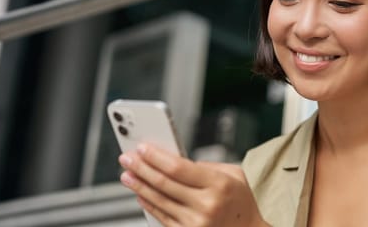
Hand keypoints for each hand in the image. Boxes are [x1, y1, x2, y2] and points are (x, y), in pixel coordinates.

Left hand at [119, 144, 267, 226]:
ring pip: (159, 201)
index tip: (141, 148)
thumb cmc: (240, 202)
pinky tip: (140, 194)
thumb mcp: (233, 175)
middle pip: (163, 183)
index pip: (177, 168)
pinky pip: (162, 217)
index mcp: (219, 184)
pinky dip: (148, 204)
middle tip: (127, 158)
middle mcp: (206, 205)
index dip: (155, 157)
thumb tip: (174, 158)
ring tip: (127, 175)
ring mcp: (196, 223)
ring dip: (139, 186)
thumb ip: (205, 165)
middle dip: (141, 168)